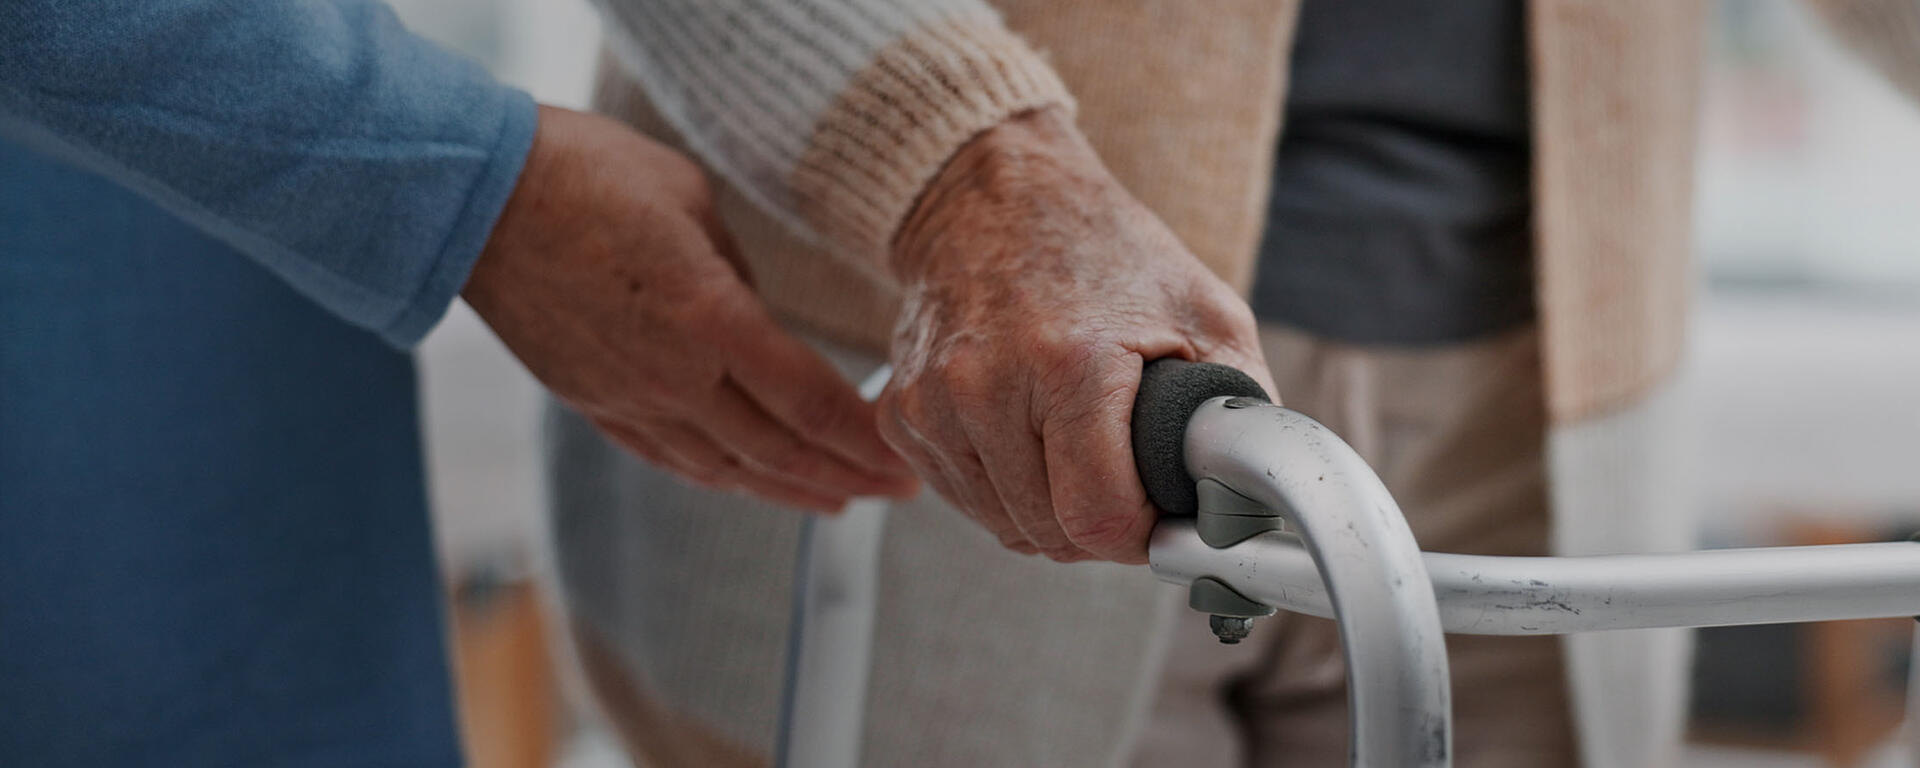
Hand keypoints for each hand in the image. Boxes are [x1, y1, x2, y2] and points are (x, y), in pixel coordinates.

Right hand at [465, 106, 916, 510]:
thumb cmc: (587, 175)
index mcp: (709, 318)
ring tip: (840, 499)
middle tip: (897, 488)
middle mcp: (673, 376)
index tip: (905, 451)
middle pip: (779, 451)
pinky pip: (672, 459)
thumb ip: (738, 275)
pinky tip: (753, 482)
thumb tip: (760, 321)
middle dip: (848, 476)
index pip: (810, 402)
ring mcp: (628, 398)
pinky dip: (723, 478)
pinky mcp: (592, 404)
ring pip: (727, 469)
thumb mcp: (693, 201)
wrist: (475, 198)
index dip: (864, 438)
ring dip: (790, 490)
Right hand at [882, 106, 1273, 563]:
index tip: (1156, 516)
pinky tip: (1024, 431)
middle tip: (1123, 471)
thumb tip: (1260, 499)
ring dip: (1047, 508)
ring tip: (1072, 439)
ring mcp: (932, 402)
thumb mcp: (1207, 313)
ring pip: (1003, 527)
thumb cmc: (1104, 250)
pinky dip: (1001, 486)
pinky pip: (961, 500)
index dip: (1140, 536)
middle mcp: (986, 385)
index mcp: (1070, 362)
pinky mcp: (900, 412)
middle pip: (1049, 534)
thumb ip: (1244, 411)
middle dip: (1098, 523)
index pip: (1097, 520)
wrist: (993, 196)